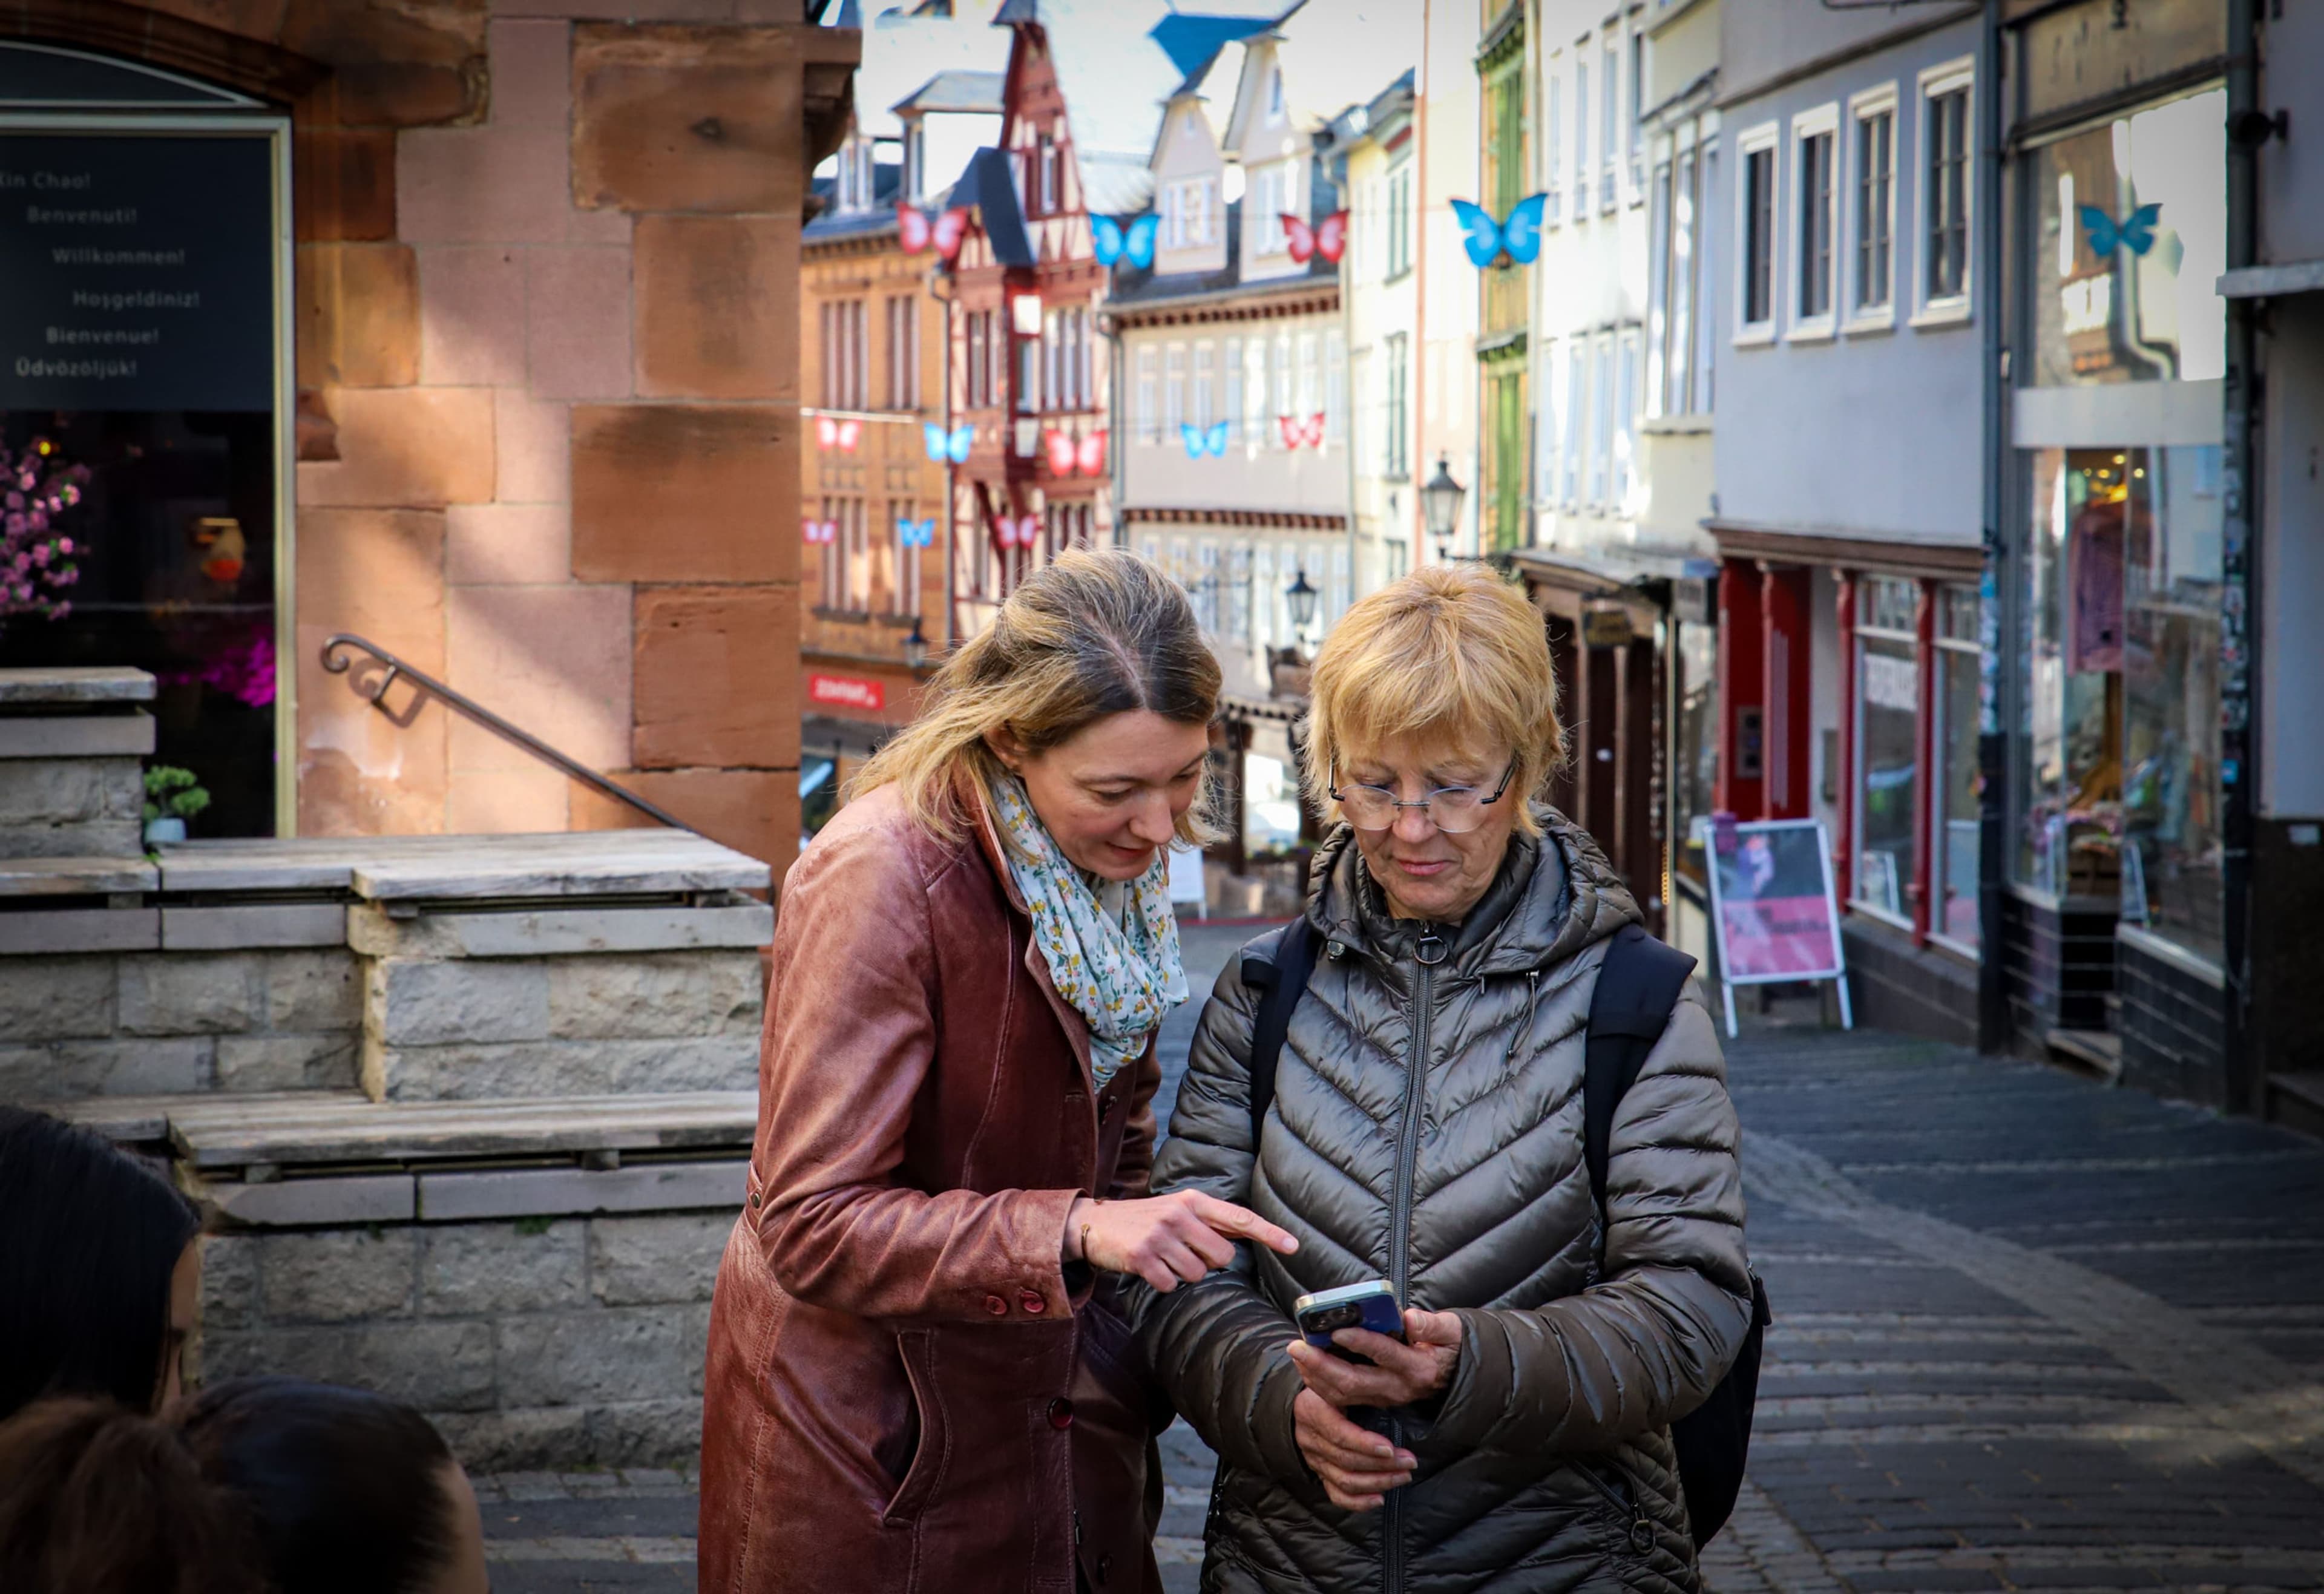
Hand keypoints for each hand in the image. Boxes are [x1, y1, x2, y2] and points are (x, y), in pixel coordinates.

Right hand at [1066, 1191, 1298, 1293]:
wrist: (1095, 1223)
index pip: (1239, 1217)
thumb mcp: (1178, 1209)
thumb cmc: (1145, 1219)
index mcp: (1192, 1201)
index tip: (1293, 1246)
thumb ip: (1210, 1221)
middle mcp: (1179, 1215)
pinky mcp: (1142, 1257)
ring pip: (1197, 1274)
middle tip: (1185, 1253)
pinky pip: (1171, 1285)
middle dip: (1209, 1263)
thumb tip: (1249, 1233)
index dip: (1268, 1233)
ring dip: (1183, 1273)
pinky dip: (1163, 1282)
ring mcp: (1160, 1235)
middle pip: (1222, 1257)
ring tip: (1164, 1257)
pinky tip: (1150, 1268)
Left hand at [1285, 1308, 1463, 1410]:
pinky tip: (1305, 1366)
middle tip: (1298, 1345)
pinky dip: (1319, 1382)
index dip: (1361, 1342)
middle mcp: (1397, 1388)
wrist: (1453, 1374)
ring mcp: (1383, 1397)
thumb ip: (1431, 1325)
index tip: (1338, 1329)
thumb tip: (1410, 1318)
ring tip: (1297, 1352)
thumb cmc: (1448, 1346)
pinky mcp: (1373, 1399)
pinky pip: (1341, 1397)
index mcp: (1417, 1368)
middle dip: (1322, 1364)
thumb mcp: (1450, 1331)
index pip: (1385, 1354)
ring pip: (1343, 1393)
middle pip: (1354, 1381)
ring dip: (1315, 1374)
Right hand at [1292, 1388, 1413, 1511]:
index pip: (1339, 1434)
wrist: (1313, 1398)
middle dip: (1382, 1464)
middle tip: (1409, 1461)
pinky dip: (1359, 1502)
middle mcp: (1309, 1437)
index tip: (1391, 1448)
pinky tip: (1380, 1498)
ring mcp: (1313, 1459)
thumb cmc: (1335, 1386)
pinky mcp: (1320, 1473)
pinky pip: (1337, 1495)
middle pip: (1346, 1460)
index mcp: (1312, 1410)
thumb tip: (1391, 1397)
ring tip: (1403, 1475)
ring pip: (1345, 1480)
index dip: (1365, 1444)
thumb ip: (1360, 1390)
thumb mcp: (1344, 1383)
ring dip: (1378, 1482)